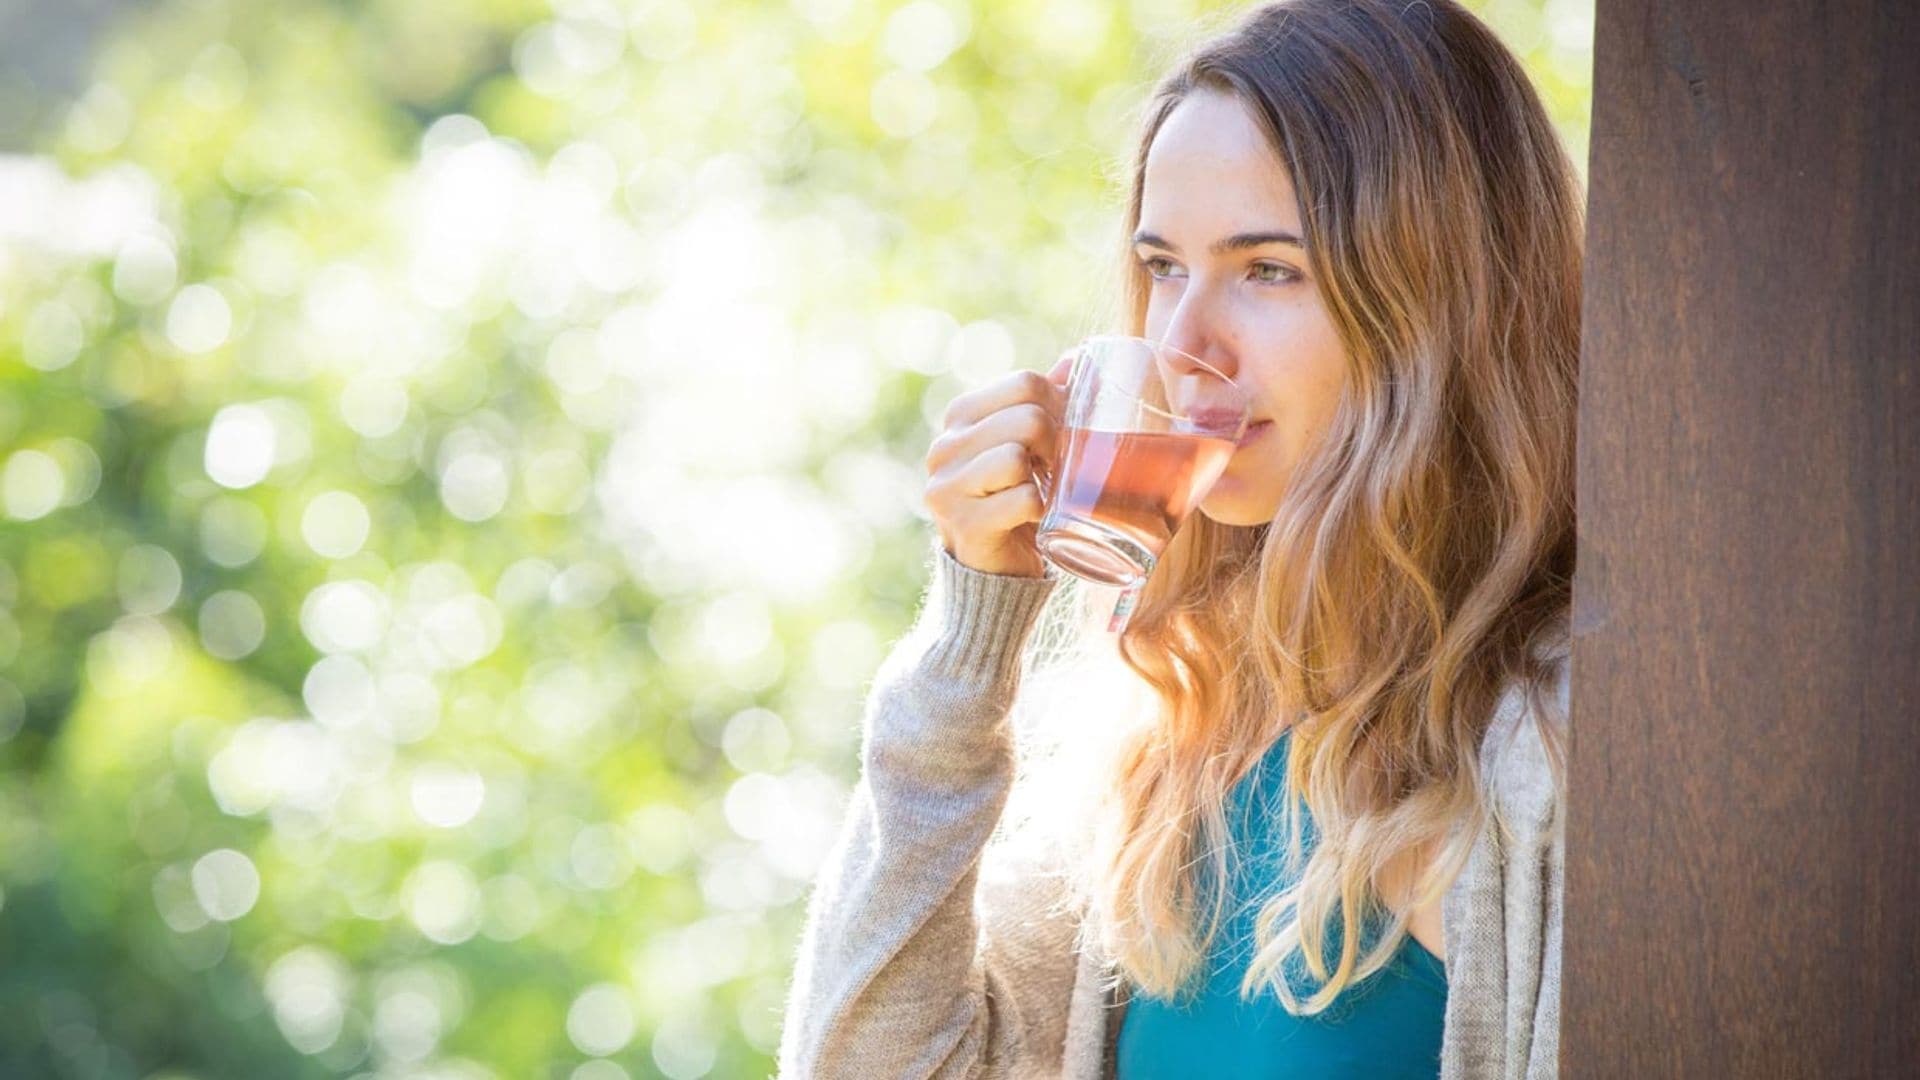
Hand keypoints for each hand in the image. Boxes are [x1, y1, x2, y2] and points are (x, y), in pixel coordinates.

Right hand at [922, 350, 1075, 577]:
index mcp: (960, 416)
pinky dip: (1040, 509)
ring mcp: (947, 487)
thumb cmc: (1013, 495)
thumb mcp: (1025, 441)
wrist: (994, 566)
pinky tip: (1035, 516)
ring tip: (1041, 489)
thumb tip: (1075, 357)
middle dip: (1055, 442)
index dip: (1058, 403)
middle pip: (1026, 417)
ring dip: (1044, 478)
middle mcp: (944, 447)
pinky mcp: (964, 525)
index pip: (1024, 382)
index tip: (1063, 432)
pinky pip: (1022, 500)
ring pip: (1018, 457)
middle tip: (1055, 467)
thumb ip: (1044, 400)